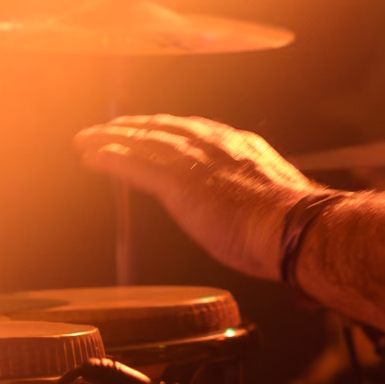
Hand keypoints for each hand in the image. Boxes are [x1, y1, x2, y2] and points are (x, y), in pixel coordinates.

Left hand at [74, 114, 322, 281]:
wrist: (294, 229)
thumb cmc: (296, 232)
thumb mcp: (282, 213)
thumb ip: (270, 220)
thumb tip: (283, 255)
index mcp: (244, 149)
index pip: (199, 132)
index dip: (172, 131)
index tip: (156, 131)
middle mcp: (218, 145)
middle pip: (168, 128)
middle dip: (138, 127)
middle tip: (113, 127)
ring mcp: (197, 161)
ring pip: (145, 140)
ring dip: (114, 137)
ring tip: (89, 138)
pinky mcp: (178, 181)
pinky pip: (135, 163)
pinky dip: (111, 157)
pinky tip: (91, 155)